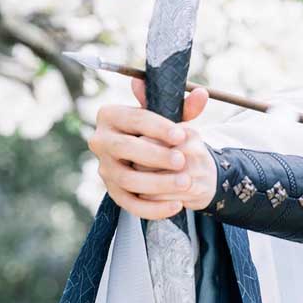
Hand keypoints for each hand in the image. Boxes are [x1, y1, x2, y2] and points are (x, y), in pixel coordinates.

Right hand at [87, 78, 210, 219]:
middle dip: (155, 155)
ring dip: (157, 183)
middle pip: (124, 148)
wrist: (149, 153)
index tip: (181, 134)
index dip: (157, 127)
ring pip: (126, 179)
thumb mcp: (170, 116)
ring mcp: (104, 168)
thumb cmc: (158, 128)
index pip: (132, 119)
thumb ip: (185, 107)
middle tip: (182, 160)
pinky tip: (176, 206)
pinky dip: (152, 208)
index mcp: (111, 115)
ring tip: (185, 182)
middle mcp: (100, 141)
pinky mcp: (112, 191)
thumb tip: (202, 94)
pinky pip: (129, 204)